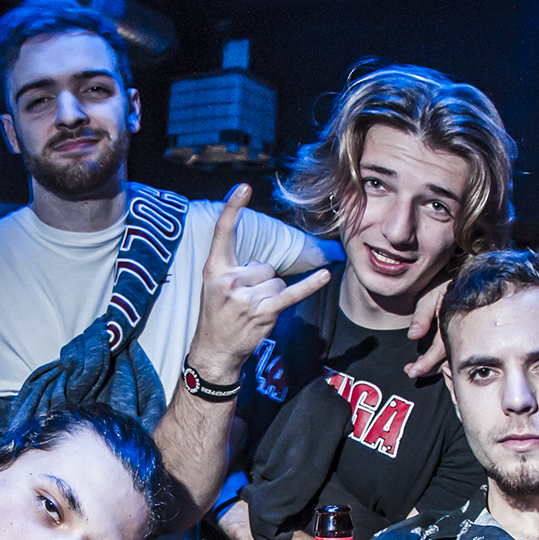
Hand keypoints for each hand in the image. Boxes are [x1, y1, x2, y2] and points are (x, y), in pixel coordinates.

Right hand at [187, 185, 329, 381]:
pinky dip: (309, 285)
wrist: (214, 351)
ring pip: (276, 281)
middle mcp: (228, 280)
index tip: (244, 187)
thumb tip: (265, 263)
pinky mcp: (262, 312)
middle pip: (264, 265)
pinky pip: (291, 293)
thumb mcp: (214, 286)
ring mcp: (244, 298)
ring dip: (271, 296)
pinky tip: (324, 275)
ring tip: (253, 310)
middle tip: (244, 301)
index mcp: (214, 269)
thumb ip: (234, 268)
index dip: (233, 208)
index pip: (223, 232)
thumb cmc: (217, 317)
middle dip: (261, 282)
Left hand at [403, 277, 452, 379]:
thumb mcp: (431, 296)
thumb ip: (422, 316)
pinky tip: (429, 359)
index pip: (439, 350)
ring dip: (433, 365)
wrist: (470, 277)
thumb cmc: (447, 284)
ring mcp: (462, 334)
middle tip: (411, 372)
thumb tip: (413, 336)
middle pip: (445, 358)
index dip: (426, 363)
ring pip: (449, 356)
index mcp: (453, 324)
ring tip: (416, 369)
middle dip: (428, 368)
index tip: (412, 371)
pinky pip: (453, 350)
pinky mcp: (461, 333)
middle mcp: (460, 333)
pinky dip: (440, 358)